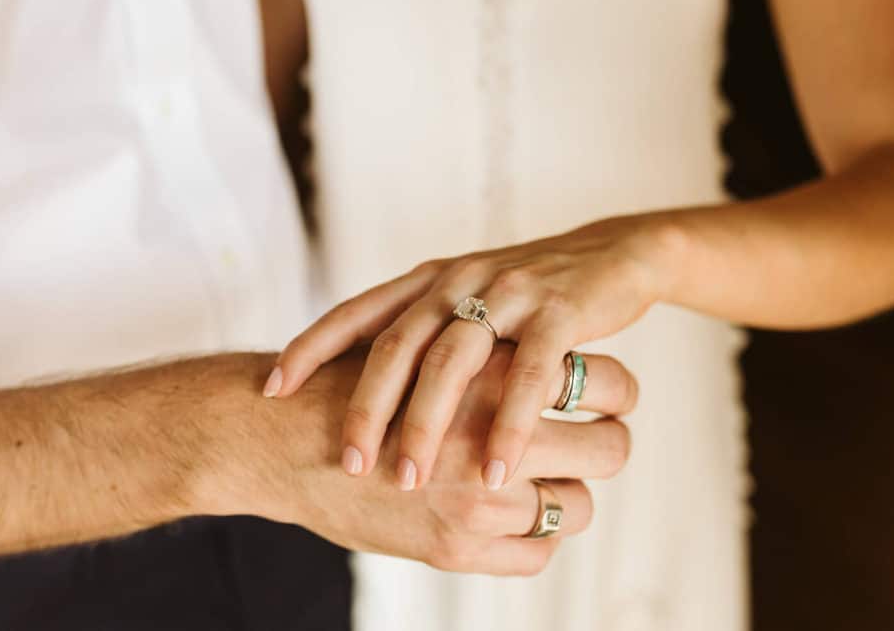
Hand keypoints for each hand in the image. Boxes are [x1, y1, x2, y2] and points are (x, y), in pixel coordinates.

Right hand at [243, 345, 631, 574]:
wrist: (276, 440)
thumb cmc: (346, 384)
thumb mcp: (425, 341)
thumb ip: (485, 349)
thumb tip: (545, 354)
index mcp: (495, 370)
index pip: (605, 380)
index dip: (618, 389)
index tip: (611, 393)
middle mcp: (495, 433)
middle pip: (610, 446)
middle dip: (611, 441)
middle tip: (601, 437)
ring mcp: (480, 497)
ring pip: (581, 504)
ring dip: (574, 492)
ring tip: (558, 479)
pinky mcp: (458, 546)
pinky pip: (539, 551)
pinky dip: (540, 534)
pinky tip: (521, 514)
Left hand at [269, 215, 662, 490]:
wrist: (611, 256)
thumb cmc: (526, 296)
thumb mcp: (462, 303)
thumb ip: (418, 332)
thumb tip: (362, 385)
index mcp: (427, 282)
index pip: (355, 313)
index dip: (309, 348)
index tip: (272, 389)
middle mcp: (457, 282)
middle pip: (397, 345)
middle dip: (367, 407)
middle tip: (347, 463)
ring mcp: (507, 294)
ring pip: (452, 360)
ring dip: (427, 425)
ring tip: (410, 481)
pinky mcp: (560, 311)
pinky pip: (530, 375)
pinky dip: (509, 426)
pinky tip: (494, 472)